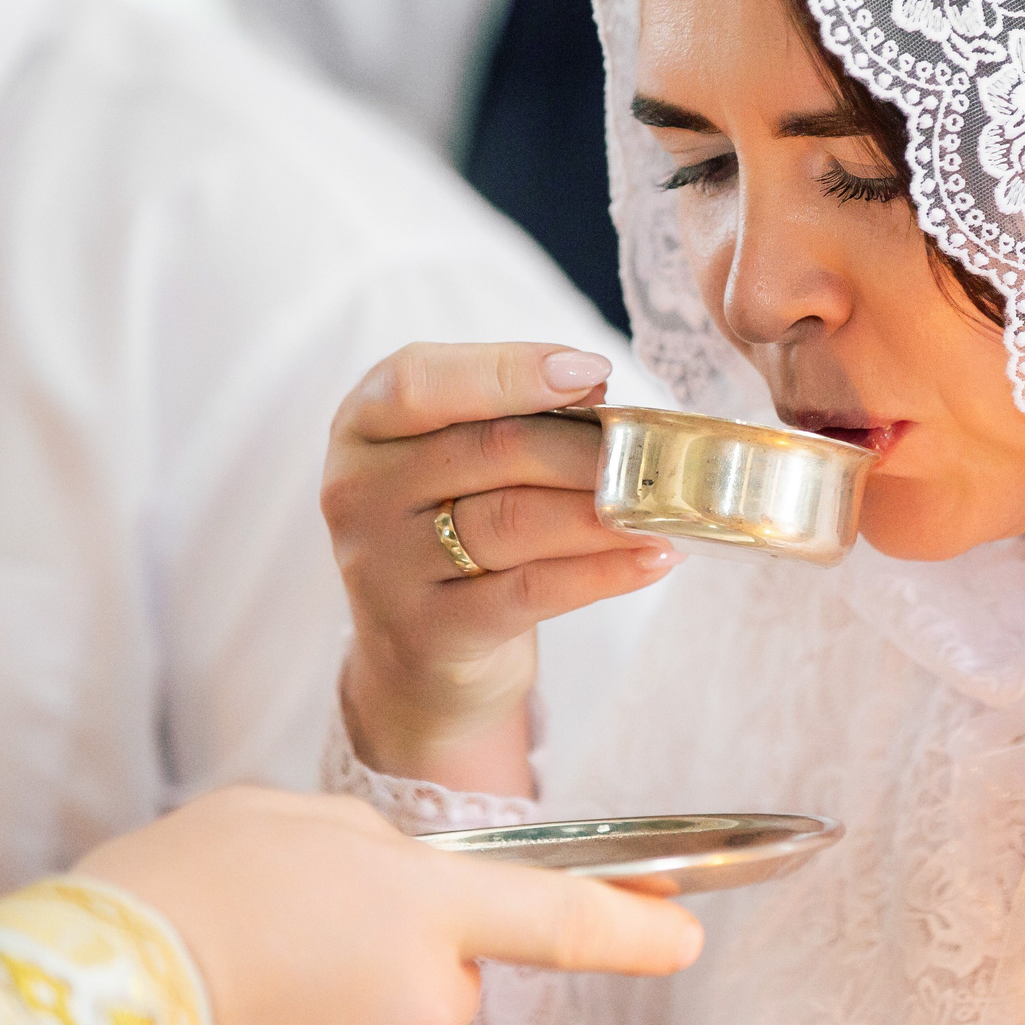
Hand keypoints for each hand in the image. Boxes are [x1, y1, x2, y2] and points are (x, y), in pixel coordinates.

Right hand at [79, 786, 702, 1024]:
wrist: (78, 1019)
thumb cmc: (172, 897)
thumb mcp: (282, 824)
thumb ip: (367, 852)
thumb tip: (392, 886)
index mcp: (424, 904)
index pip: (560, 916)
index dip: (632, 929)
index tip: (686, 939)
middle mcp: (425, 1000)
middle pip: (444, 981)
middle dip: (388, 963)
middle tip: (283, 946)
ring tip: (237, 999)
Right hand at [324, 342, 681, 789]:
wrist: (420, 653)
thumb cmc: (454, 525)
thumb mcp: (456, 457)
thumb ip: (508, 415)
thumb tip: (594, 385)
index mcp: (364, 424)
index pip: (422, 381)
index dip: (511, 371)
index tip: (595, 371)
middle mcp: (359, 491)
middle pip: (491, 450)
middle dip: (587, 448)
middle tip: (654, 453)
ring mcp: (385, 568)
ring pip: (516, 520)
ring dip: (605, 510)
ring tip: (665, 506)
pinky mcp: (430, 633)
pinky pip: (532, 592)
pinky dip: (604, 571)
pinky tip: (655, 556)